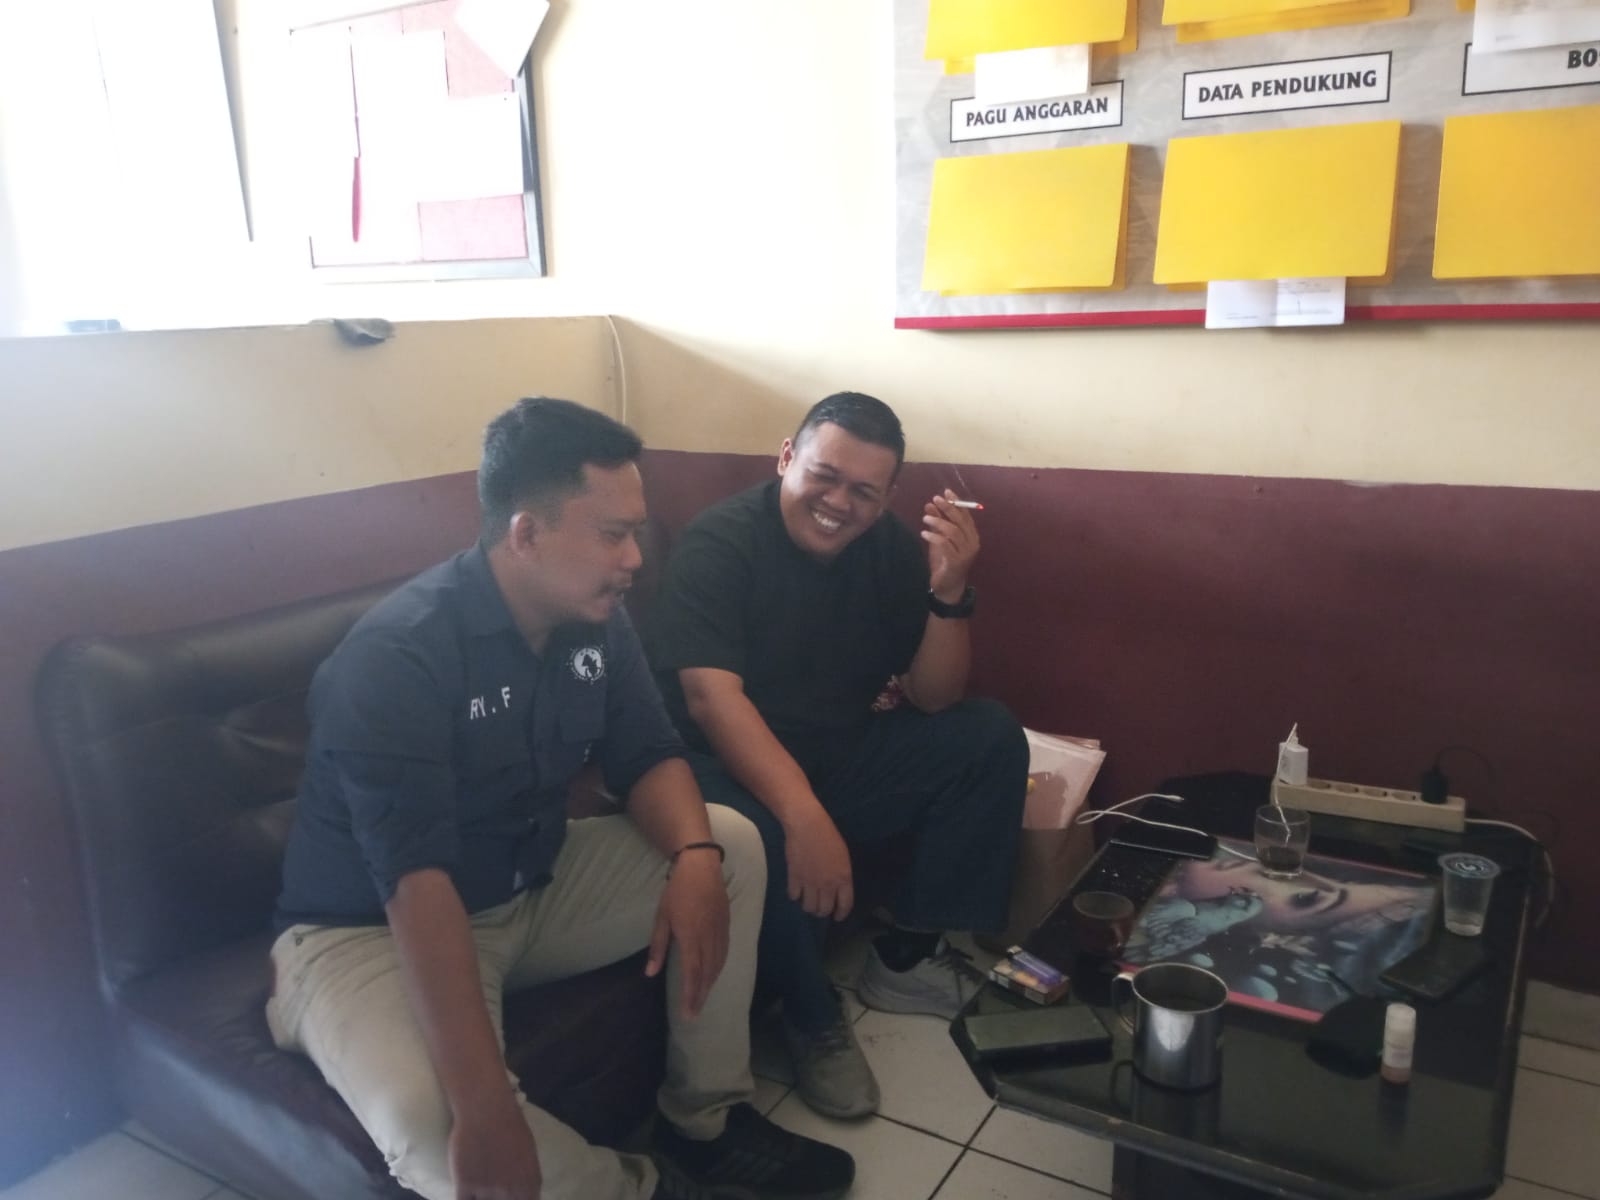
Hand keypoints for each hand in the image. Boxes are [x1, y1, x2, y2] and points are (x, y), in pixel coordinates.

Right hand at [449, 1096, 541, 1199]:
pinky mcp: (465, 1185)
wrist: (486, 1109)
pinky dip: (464, 1199)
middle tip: (491, 1193)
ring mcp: (488, 1191)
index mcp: (530, 1185)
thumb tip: (521, 1194)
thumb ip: (525, 1180)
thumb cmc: (510, 1125)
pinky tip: (464, 1193)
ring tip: (478, 1190)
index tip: (506, 1198)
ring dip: (479, 1199)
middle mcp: (511, 1192)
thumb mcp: (528, 1155)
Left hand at [645, 850, 730, 1018]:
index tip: (687, 1013)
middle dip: (701, 995)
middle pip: (708, 973)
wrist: (701, 867)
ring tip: (702, 998)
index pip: (692, 974)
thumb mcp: (662, 918)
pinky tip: (713, 974)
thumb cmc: (677, 891)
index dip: (691, 996)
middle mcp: (709, 938)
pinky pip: (725, 953)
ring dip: (711, 984)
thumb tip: (650, 973)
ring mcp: (720, 932)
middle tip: (694, 1013)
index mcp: (691, 937)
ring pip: (718, 965)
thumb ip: (658, 946)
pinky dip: (719, 968)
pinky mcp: (727, 925)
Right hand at [782, 805, 853, 920]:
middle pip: (824, 910)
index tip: (837, 916)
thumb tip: (838, 889)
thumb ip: (841, 875)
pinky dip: (795, 895)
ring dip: (808, 906)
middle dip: (822, 912)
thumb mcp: (843, 856)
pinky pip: (794, 896)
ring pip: (808, 907)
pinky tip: (796, 890)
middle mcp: (828, 884)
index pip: (845, 905)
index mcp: (843, 878)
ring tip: (807, 900)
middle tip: (820, 908)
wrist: (807, 825)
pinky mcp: (794, 878)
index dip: (841, 914)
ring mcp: (810, 883)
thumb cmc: (828, 836)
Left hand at [923, 489, 979, 601]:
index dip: (957, 502)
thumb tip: (930, 504)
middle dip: (948, 508)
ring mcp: (966, 553)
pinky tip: (924, 533)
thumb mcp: (940, 539)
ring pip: (953, 531)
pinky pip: (945, 544)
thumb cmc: (945, 562)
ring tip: (925, 518)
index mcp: (971, 535)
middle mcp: (972, 543)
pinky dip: (934, 536)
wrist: (948, 587)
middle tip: (935, 499)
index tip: (945, 492)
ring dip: (938, 521)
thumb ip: (937, 523)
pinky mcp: (957, 562)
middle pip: (961, 520)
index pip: (966, 514)